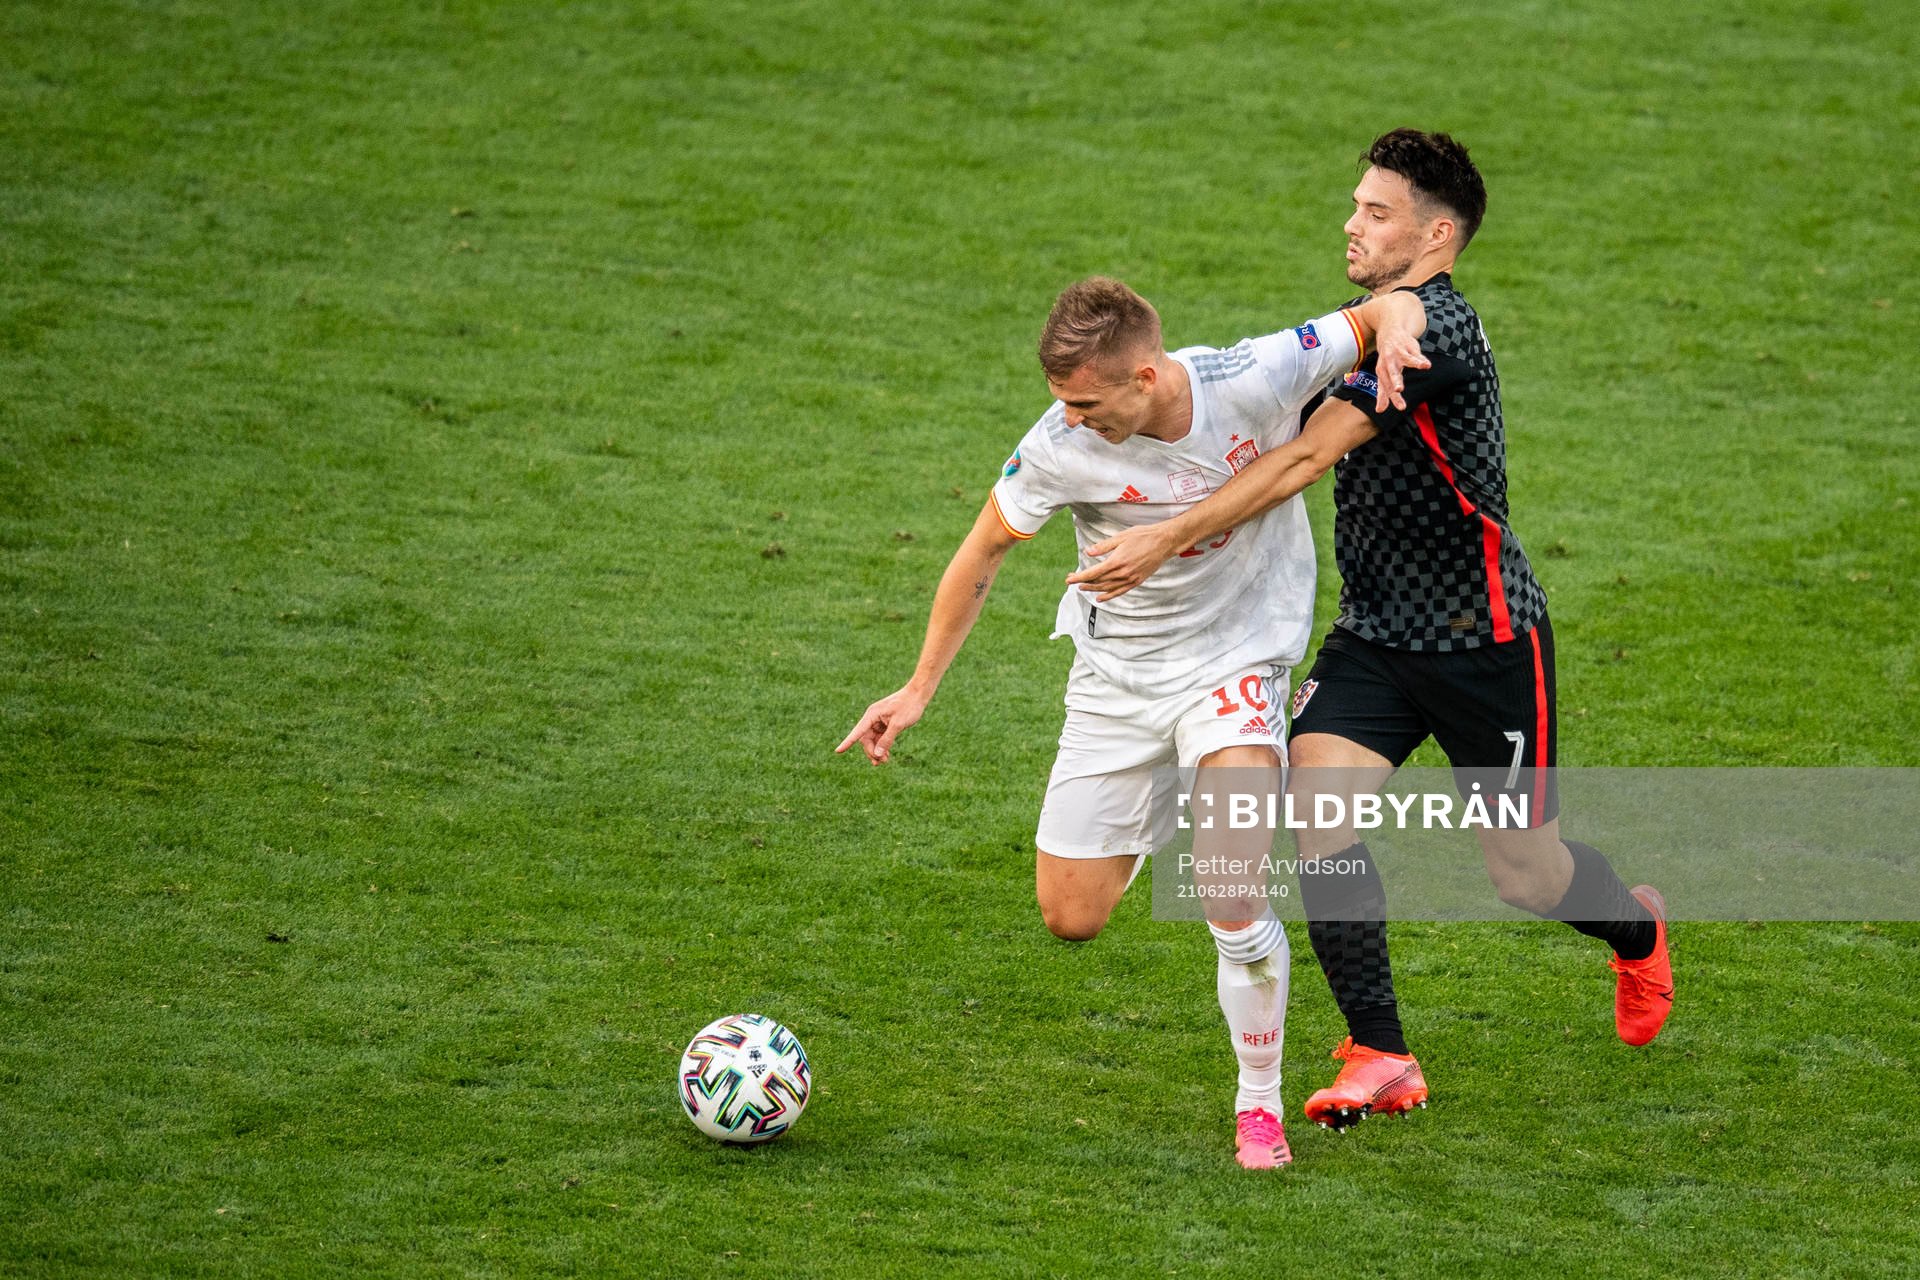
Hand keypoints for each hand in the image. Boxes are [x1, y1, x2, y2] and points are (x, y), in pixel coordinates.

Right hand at [836, 686, 928, 764]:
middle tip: (880, 762)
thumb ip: (887, 740)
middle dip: (871, 751)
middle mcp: (872, 718)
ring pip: (872, 740)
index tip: (838, 751)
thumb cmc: (908, 706)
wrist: (918, 694)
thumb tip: (878, 754)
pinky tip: (886, 756)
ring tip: (884, 762)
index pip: (857, 732)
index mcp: (872, 715)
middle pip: (865, 739)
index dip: (847, 742)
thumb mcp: (898, 724)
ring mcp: (878, 721)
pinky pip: (880, 737)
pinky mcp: (885, 724)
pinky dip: (882, 746)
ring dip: (877, 751)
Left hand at [1064, 522, 1181, 601]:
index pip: (1093, 573)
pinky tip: (1100, 598)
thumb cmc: (1143, 536)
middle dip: (1083, 582)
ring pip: (1107, 588)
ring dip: (1093, 589)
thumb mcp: (1121, 537)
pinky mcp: (1137, 581)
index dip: (1079, 577)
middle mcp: (1123, 573)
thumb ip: (1103, 546)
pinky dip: (1109, 596)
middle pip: (1098, 582)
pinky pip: (1120, 592)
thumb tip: (1088, 552)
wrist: (1164, 542)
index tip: (1068, 579)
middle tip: (1072, 580)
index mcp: (1117, 561)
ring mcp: (1130, 579)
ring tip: (1082, 588)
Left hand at [1372, 293, 1430, 412]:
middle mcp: (1388, 362)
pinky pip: (1415, 352)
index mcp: (1382, 371)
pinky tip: (1427, 365)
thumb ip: (1383, 392)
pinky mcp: (1407, 345)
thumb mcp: (1383, 373)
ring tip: (1421, 370)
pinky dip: (1420, 358)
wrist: (1390, 328)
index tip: (1393, 409)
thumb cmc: (1388, 356)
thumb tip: (1379, 411)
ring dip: (1412, 364)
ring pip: (1405, 360)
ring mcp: (1398, 352)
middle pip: (1392, 373)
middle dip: (1395, 381)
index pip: (1385, 387)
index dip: (1388, 398)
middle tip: (1400, 390)